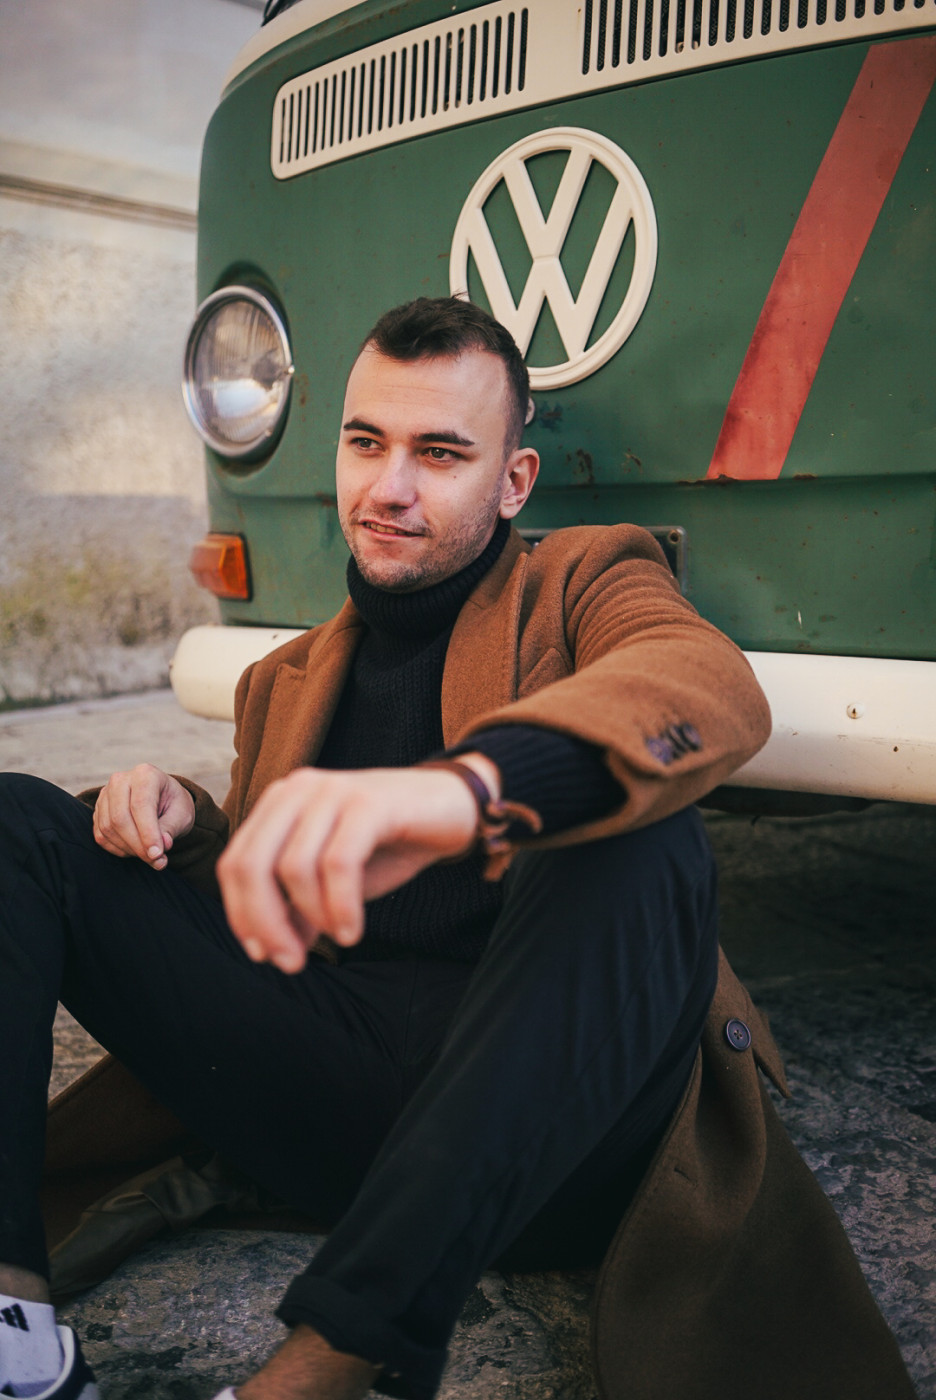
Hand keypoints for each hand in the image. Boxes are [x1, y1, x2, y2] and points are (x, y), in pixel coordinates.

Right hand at [93, 764, 195, 869]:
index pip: (141, 805)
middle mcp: (121, 780)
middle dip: (138, 845)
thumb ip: (171, 829)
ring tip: (149, 856)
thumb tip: (161, 846)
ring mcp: (105, 794)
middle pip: (120, 818)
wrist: (162, 800)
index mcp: (145, 774)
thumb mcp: (181, 815)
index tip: (157, 854)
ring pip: (108, 828)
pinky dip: (118, 849)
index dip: (148, 833)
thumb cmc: (174, 805)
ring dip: (129, 849)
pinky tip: (135, 850)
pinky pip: (101, 835)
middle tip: (156, 861)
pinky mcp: (98, 810)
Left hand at [217, 755, 498, 971]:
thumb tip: (268, 949)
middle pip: (252, 865)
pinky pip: (339, 864)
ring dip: (312, 918)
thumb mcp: (334, 880)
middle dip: (265, 923)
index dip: (241, 915)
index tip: (264, 955)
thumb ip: (298, 906)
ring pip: (293, 868)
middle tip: (291, 962)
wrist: (452, 808)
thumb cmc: (389, 843)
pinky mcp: (368, 803)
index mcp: (280, 804)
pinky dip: (341, 906)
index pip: (234, 864)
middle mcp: (298, 790)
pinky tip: (353, 931)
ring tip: (339, 940)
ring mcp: (332, 792)